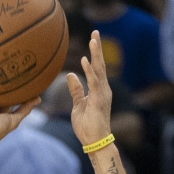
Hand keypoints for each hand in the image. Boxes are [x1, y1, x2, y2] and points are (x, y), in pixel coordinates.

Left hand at [67, 30, 112, 145]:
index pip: (96, 68)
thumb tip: (71, 74)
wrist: (94, 142)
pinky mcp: (98, 100)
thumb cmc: (87, 126)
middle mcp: (103, 89)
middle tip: (95, 31)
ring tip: (93, 39)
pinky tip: (85, 59)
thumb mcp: (78, 105)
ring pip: (99, 70)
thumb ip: (76, 90)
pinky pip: (94, 82)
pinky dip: (89, 70)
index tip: (92, 39)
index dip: (94, 54)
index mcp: (98, 90)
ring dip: (96, 54)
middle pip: (100, 65)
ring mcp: (102, 94)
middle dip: (97, 48)